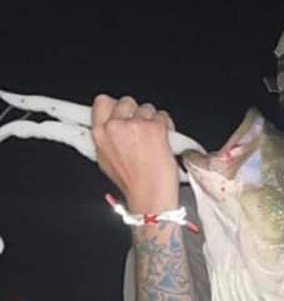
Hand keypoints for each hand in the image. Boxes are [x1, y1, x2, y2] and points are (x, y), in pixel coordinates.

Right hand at [91, 94, 178, 213]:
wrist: (150, 198)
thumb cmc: (133, 185)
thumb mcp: (107, 161)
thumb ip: (108, 139)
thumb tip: (112, 127)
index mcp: (100, 135)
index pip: (102, 102)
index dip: (115, 106)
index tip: (121, 110)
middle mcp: (114, 127)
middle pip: (127, 101)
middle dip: (137, 114)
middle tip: (143, 133)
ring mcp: (134, 126)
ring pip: (147, 108)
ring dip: (153, 122)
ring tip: (154, 143)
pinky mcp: (154, 128)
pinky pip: (163, 116)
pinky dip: (167, 127)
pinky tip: (164, 143)